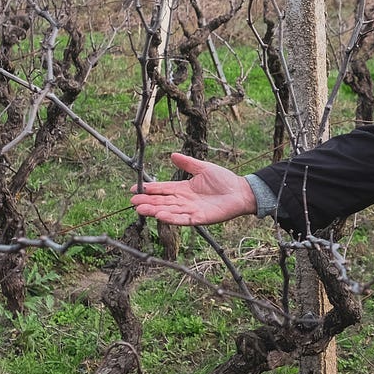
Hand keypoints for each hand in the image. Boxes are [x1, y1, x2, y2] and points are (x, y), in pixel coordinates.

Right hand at [129, 152, 257, 225]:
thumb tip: (172, 154)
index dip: (149, 189)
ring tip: (141, 210)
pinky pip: (183, 219)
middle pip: (162, 201)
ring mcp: (191, 210)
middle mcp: (184, 200)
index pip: (162, 189)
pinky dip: (172, 218)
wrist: (241, 191)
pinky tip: (161, 216)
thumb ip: (188, 163)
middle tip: (133, 202)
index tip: (133, 189)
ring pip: (169, 211)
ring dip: (155, 211)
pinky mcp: (199, 218)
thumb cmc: (224, 180)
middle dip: (147, 202)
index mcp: (183, 188)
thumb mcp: (203, 168)